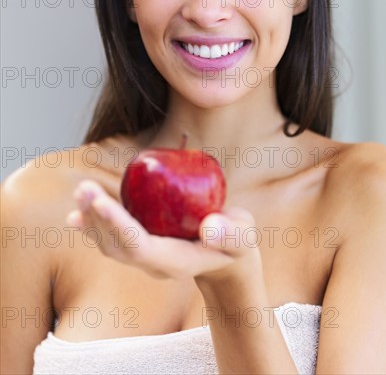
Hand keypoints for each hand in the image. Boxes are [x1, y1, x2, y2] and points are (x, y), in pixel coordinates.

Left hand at [66, 179, 260, 281]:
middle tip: (84, 188)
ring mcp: (145, 257)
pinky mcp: (141, 246)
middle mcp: (154, 263)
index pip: (140, 246)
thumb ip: (232, 234)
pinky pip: (112, 239)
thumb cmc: (236, 243)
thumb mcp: (242, 237)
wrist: (226, 258)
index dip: (118, 225)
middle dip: (97, 218)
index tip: (100, 202)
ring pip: (110, 243)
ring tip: (80, 191)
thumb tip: (210, 228)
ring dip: (91, 219)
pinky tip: (76, 215)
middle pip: (118, 245)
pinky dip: (94, 225)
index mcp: (177, 261)